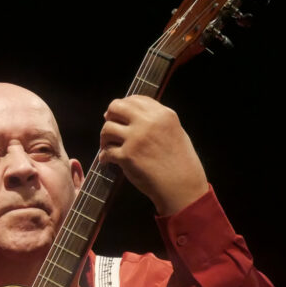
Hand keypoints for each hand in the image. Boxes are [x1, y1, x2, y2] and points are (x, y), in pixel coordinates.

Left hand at [99, 95, 208, 214]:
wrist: (182, 187)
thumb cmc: (180, 163)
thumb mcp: (175, 132)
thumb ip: (156, 121)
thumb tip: (132, 115)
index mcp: (163, 114)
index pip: (136, 99)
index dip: (124, 106)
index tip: (119, 116)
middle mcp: (149, 122)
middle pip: (116, 107)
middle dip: (110, 117)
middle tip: (110, 129)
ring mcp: (136, 138)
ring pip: (107, 128)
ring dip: (104, 138)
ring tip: (107, 146)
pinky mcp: (127, 156)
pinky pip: (106, 151)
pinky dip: (104, 156)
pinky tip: (106, 160)